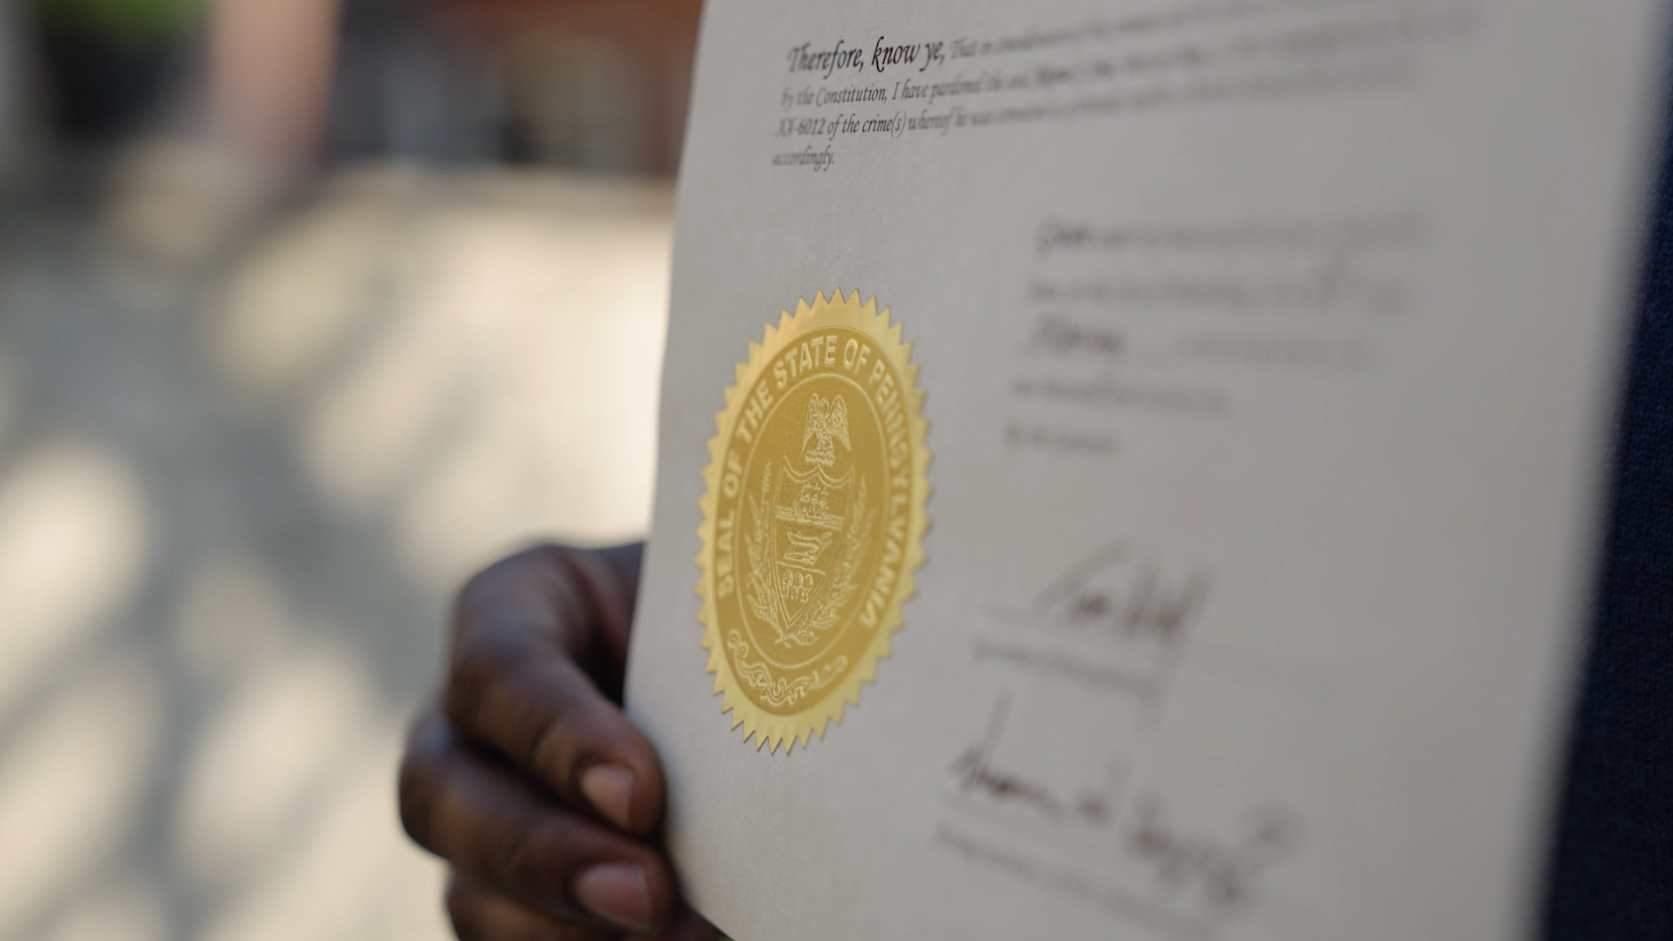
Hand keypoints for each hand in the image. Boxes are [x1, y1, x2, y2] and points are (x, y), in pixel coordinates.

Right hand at [399, 544, 718, 939]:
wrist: (757, 679)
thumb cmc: (736, 619)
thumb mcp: (722, 606)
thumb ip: (728, 641)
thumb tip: (779, 715)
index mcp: (514, 610)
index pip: (495, 669)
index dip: (557, 736)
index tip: (642, 795)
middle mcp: (468, 718)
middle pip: (440, 793)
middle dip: (542, 855)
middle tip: (648, 894)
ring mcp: (478, 816)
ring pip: (469, 891)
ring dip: (565, 928)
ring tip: (681, 938)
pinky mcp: (511, 897)